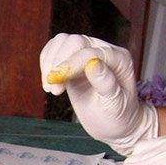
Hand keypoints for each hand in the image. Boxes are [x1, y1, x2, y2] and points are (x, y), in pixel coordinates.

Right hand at [39, 33, 156, 155]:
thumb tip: (93, 63)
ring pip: (61, 42)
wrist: (114, 124)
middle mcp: (103, 51)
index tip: (55, 81)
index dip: (70, 64)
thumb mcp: (115, 104)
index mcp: (118, 58)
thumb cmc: (119, 116)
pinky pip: (55, 51)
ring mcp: (87, 54)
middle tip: (55, 90)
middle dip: (58, 63)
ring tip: (52, 88)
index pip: (90, 52)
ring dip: (50, 63)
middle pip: (74, 41)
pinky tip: (50, 83)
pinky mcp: (74, 62)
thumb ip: (106, 82)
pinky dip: (46, 64)